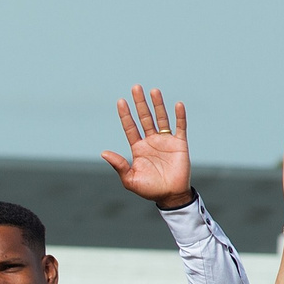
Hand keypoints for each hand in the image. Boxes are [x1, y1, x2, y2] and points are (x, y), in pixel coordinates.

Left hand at [100, 86, 194, 209]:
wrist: (170, 196)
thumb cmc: (148, 189)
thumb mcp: (129, 179)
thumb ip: (119, 165)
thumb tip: (103, 152)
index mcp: (138, 148)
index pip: (130, 127)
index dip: (125, 115)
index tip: (120, 101)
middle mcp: (150, 141)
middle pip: (144, 118)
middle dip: (140, 103)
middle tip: (135, 87)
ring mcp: (165, 141)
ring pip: (160, 119)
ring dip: (157, 105)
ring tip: (153, 91)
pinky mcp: (180, 144)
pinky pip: (180, 127)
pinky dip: (179, 116)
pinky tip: (177, 105)